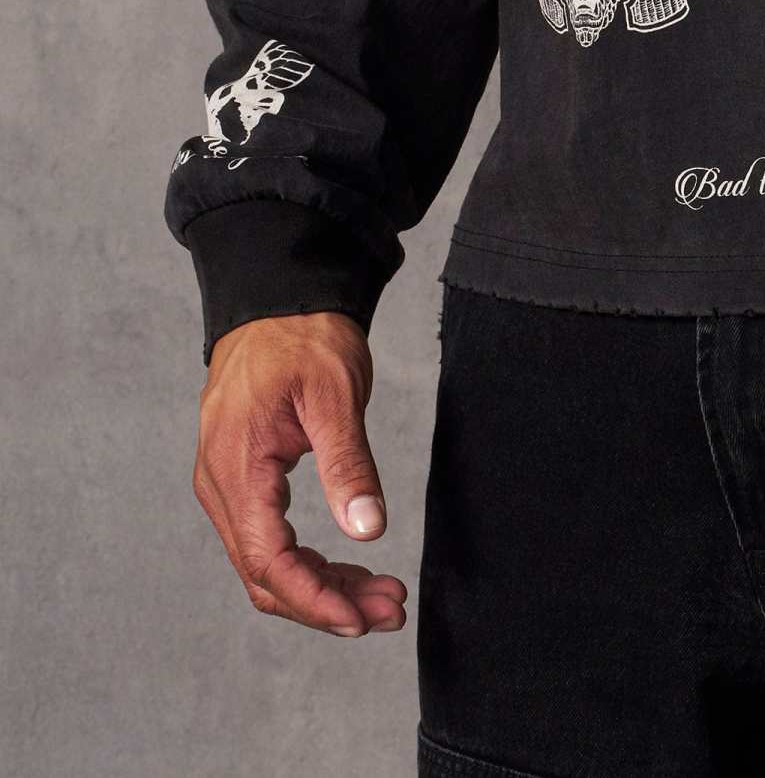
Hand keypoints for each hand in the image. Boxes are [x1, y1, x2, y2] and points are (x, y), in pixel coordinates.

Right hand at [192, 311, 407, 635]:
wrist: (277, 298)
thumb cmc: (302, 336)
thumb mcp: (335, 394)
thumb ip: (348, 463)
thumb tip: (368, 528)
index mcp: (237, 466)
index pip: (267, 561)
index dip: (314, 600)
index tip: (361, 620)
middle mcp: (220, 484)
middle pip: (265, 575)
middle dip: (327, 602)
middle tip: (390, 610)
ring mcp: (225, 484)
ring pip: (266, 563)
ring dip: (322, 586)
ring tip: (382, 595)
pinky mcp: (240, 479)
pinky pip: (267, 539)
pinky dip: (308, 562)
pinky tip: (351, 566)